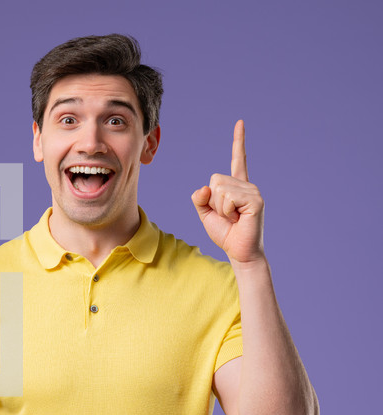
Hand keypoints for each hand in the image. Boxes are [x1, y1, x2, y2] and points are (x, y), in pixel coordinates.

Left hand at [191, 120, 264, 265]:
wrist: (239, 251)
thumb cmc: (225, 233)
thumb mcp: (205, 214)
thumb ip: (200, 198)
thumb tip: (204, 188)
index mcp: (236, 186)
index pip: (238, 160)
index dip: (238, 141)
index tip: (240, 122)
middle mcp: (247, 185)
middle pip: (214, 180)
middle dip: (213, 201)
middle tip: (227, 215)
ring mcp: (253, 192)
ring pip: (219, 190)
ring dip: (220, 209)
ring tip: (233, 218)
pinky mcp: (256, 200)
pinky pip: (227, 198)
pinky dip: (226, 211)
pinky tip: (238, 218)